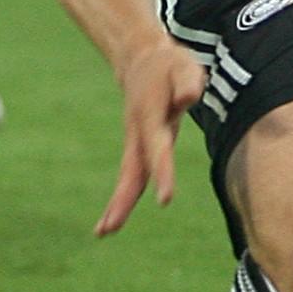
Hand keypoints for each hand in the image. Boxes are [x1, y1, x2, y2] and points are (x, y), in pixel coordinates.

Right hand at [96, 36, 206, 236]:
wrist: (142, 59)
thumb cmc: (170, 65)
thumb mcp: (185, 66)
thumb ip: (188, 82)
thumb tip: (188, 98)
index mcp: (151, 115)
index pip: (158, 148)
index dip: (162, 172)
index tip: (165, 199)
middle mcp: (138, 132)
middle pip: (132, 170)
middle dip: (124, 199)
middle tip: (111, 227)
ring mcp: (134, 139)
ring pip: (128, 176)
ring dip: (117, 203)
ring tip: (104, 232)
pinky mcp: (136, 145)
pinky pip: (131, 174)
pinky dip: (123, 196)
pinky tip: (114, 219)